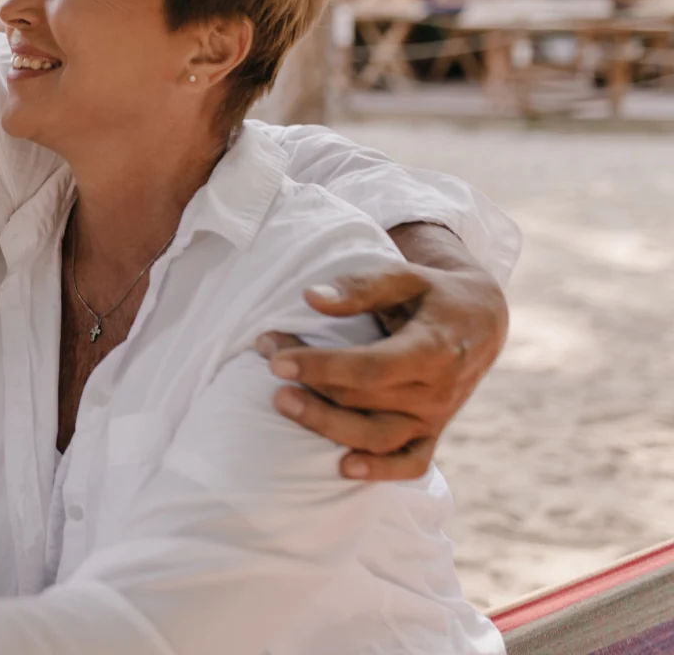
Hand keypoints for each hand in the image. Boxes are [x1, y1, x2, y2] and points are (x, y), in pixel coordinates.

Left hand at [255, 228, 506, 480]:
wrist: (481, 321)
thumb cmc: (432, 294)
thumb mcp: (405, 276)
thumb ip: (360, 286)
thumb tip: (310, 298)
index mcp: (434, 348)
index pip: (371, 367)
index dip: (322, 366)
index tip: (277, 359)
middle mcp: (438, 390)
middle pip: (364, 400)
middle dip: (310, 383)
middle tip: (268, 362)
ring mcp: (436, 417)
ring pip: (377, 436)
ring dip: (326, 425)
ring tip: (282, 403)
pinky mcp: (432, 433)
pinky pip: (411, 464)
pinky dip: (381, 471)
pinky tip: (343, 468)